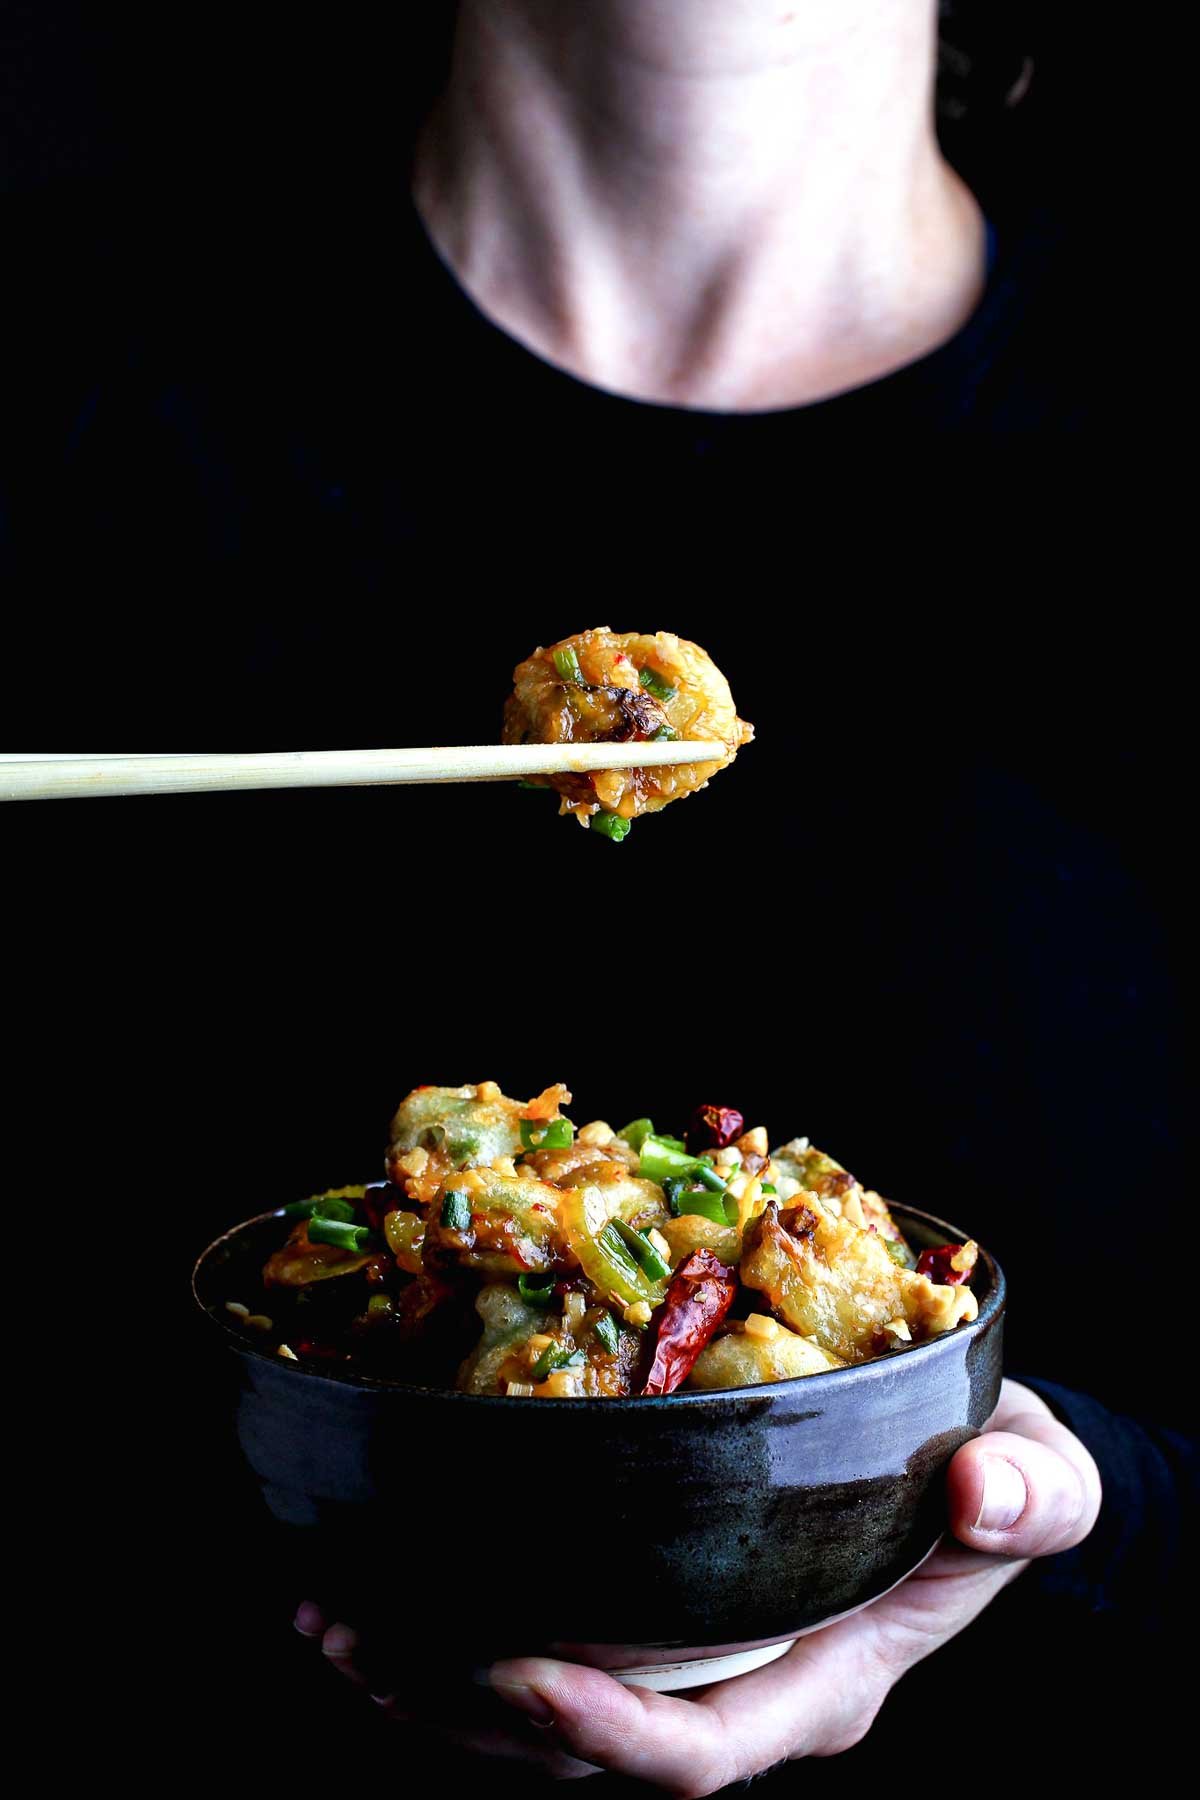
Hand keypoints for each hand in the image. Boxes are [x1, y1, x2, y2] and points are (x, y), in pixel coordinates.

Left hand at [294, 1378, 1098, 1790]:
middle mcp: (738, 1690)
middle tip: (360, 1634)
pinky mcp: (652, 1612)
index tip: (516, 1665)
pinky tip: (370, 1584)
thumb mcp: (1042, 1480)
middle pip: (579, 1747)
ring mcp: (687, 1660)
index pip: (698, 1748)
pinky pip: (537, 1650)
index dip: (602, 1728)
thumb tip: (980, 1493)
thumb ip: (1032, 1498)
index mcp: (821, 1677)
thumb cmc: (1002, 1476)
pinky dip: (446, 1631)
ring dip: (424, 1676)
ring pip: (534, 1715)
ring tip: (329, 1619)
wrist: (974, 1466)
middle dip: (461, 1704)